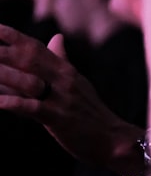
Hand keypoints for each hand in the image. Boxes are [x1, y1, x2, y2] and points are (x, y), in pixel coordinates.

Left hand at [0, 25, 145, 174]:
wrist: (114, 138)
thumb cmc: (92, 112)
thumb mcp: (78, 82)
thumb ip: (62, 60)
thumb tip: (56, 37)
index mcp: (65, 70)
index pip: (35, 47)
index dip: (11, 36)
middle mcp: (63, 80)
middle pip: (28, 59)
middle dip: (2, 51)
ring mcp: (62, 99)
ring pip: (28, 81)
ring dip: (3, 74)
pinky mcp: (60, 119)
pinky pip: (33, 108)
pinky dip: (13, 104)